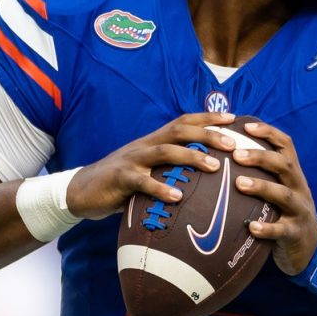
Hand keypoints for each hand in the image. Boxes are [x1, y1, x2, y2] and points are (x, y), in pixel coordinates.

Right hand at [65, 113, 236, 218]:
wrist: (82, 190)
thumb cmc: (122, 183)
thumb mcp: (147, 171)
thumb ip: (170, 171)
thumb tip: (204, 182)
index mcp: (154, 141)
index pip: (184, 122)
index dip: (208, 118)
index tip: (234, 119)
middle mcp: (146, 145)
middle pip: (180, 131)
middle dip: (208, 135)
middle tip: (232, 144)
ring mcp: (132, 160)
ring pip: (164, 151)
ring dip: (191, 157)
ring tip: (214, 167)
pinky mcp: (120, 178)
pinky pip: (142, 182)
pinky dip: (160, 189)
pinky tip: (177, 197)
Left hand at [233, 121, 316, 275]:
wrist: (309, 246)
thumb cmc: (283, 212)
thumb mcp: (278, 188)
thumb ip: (261, 173)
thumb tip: (224, 154)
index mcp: (293, 174)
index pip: (285, 145)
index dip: (268, 133)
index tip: (245, 127)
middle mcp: (299, 188)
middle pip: (285, 165)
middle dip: (261, 157)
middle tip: (236, 154)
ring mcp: (299, 211)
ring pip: (284, 195)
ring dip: (262, 187)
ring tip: (239, 183)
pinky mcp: (295, 234)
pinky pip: (281, 230)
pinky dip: (267, 228)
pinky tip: (251, 227)